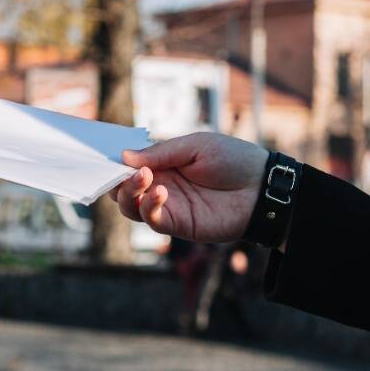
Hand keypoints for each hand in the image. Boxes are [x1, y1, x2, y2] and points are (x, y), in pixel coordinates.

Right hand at [111, 132, 268, 242]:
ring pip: (131, 207)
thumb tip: (124, 156)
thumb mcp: (195, 146)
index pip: (129, 166)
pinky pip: (152, 221)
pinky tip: (161, 193)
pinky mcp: (179, 225)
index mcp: (164, 165)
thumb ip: (161, 153)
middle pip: (123, 189)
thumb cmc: (233, 160)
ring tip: (145, 178)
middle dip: (116, 180)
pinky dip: (148, 207)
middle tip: (127, 170)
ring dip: (129, 193)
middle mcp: (161, 186)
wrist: (262, 187)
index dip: (116, 163)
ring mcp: (169, 206)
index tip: (107, 156)